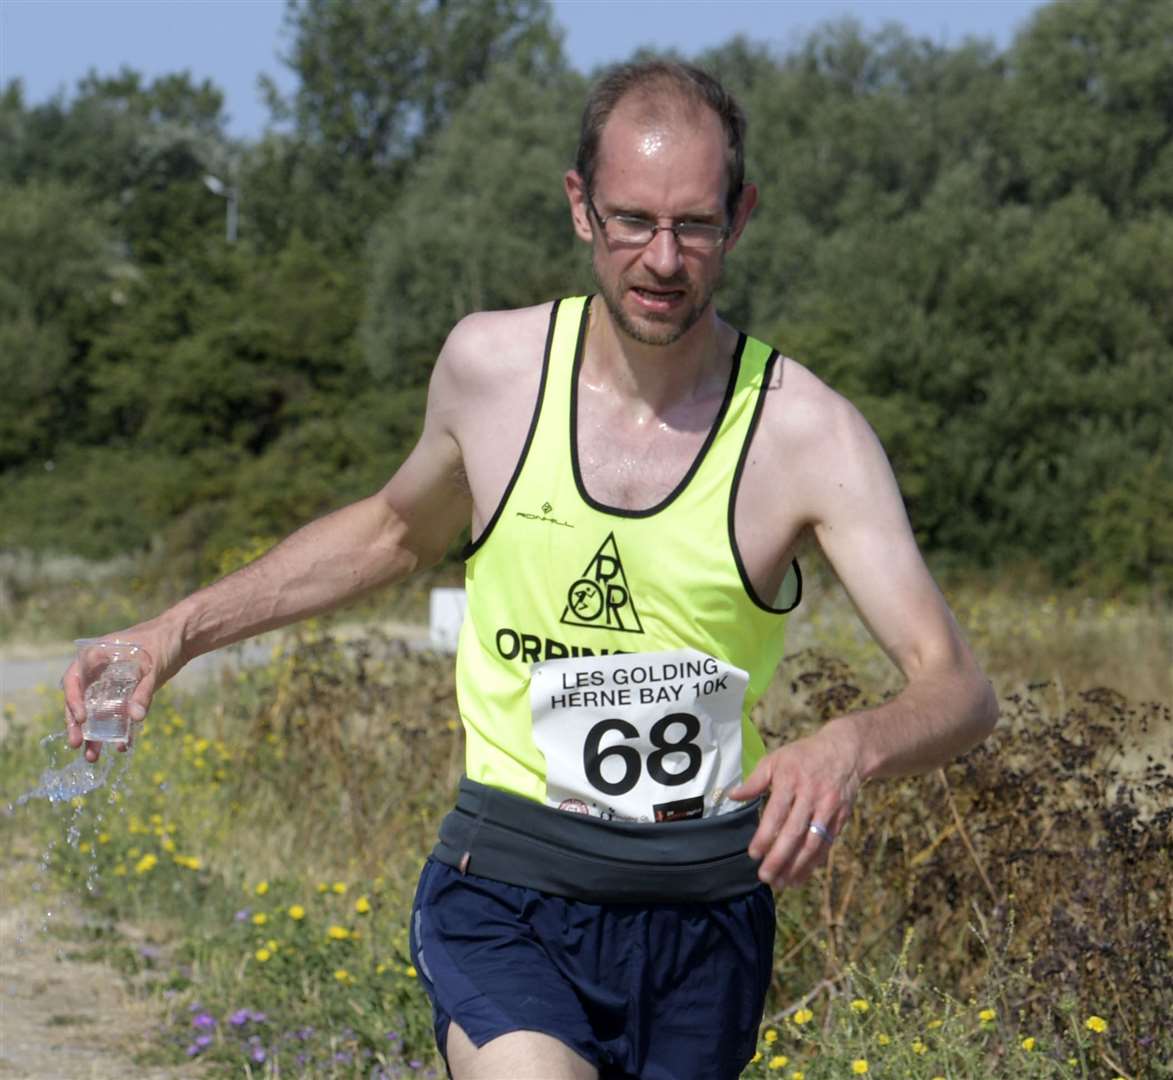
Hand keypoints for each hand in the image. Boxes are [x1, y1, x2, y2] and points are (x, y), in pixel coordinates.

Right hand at [63, 618, 183, 762]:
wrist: (182, 637)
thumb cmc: (164, 642)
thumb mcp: (154, 666)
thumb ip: (144, 691)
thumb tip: (135, 718)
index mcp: (96, 656)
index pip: (74, 679)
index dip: (73, 700)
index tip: (81, 719)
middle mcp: (98, 672)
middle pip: (80, 700)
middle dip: (78, 725)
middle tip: (76, 745)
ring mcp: (110, 684)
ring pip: (96, 711)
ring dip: (94, 734)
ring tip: (93, 757)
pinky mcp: (125, 694)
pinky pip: (117, 714)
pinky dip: (119, 729)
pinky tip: (122, 745)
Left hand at [729, 723, 860, 888]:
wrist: (845, 751)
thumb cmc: (804, 756)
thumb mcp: (776, 759)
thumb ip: (754, 780)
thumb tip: (732, 795)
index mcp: (791, 780)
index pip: (776, 813)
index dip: (765, 836)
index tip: (753, 854)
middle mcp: (811, 796)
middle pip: (795, 833)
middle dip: (779, 858)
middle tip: (765, 876)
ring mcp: (828, 808)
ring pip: (813, 843)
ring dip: (797, 866)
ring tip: (782, 883)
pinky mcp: (841, 818)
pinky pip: (827, 844)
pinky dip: (814, 862)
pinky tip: (801, 875)